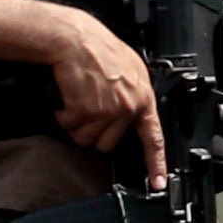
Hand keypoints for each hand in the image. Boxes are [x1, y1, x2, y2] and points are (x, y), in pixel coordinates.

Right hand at [46, 10, 165, 181]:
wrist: (77, 39)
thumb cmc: (100, 50)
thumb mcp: (132, 70)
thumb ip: (136, 95)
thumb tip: (135, 114)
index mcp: (143, 98)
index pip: (154, 138)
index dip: (156, 164)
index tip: (158, 183)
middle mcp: (128, 107)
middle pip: (108, 143)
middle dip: (94, 132)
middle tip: (88, 111)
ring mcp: (107, 110)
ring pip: (87, 138)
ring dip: (77, 125)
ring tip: (78, 101)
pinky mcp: (85, 110)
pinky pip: (70, 126)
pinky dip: (63, 115)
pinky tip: (68, 98)